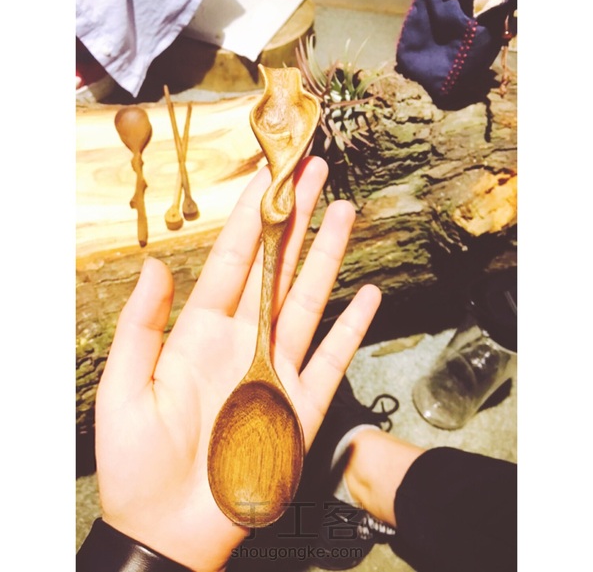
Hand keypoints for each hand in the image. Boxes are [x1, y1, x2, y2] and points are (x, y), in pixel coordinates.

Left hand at [94, 156, 381, 571]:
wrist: (172, 528)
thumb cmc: (139, 464)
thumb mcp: (124, 390)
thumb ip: (143, 326)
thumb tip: (157, 265)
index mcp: (201, 332)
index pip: (234, 259)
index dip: (251, 216)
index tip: (267, 176)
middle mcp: (244, 340)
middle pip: (277, 266)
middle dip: (297, 218)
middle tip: (314, 173)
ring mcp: (277, 368)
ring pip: (309, 299)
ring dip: (328, 256)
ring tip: (344, 212)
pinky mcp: (302, 404)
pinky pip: (333, 358)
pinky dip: (352, 327)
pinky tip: (366, 295)